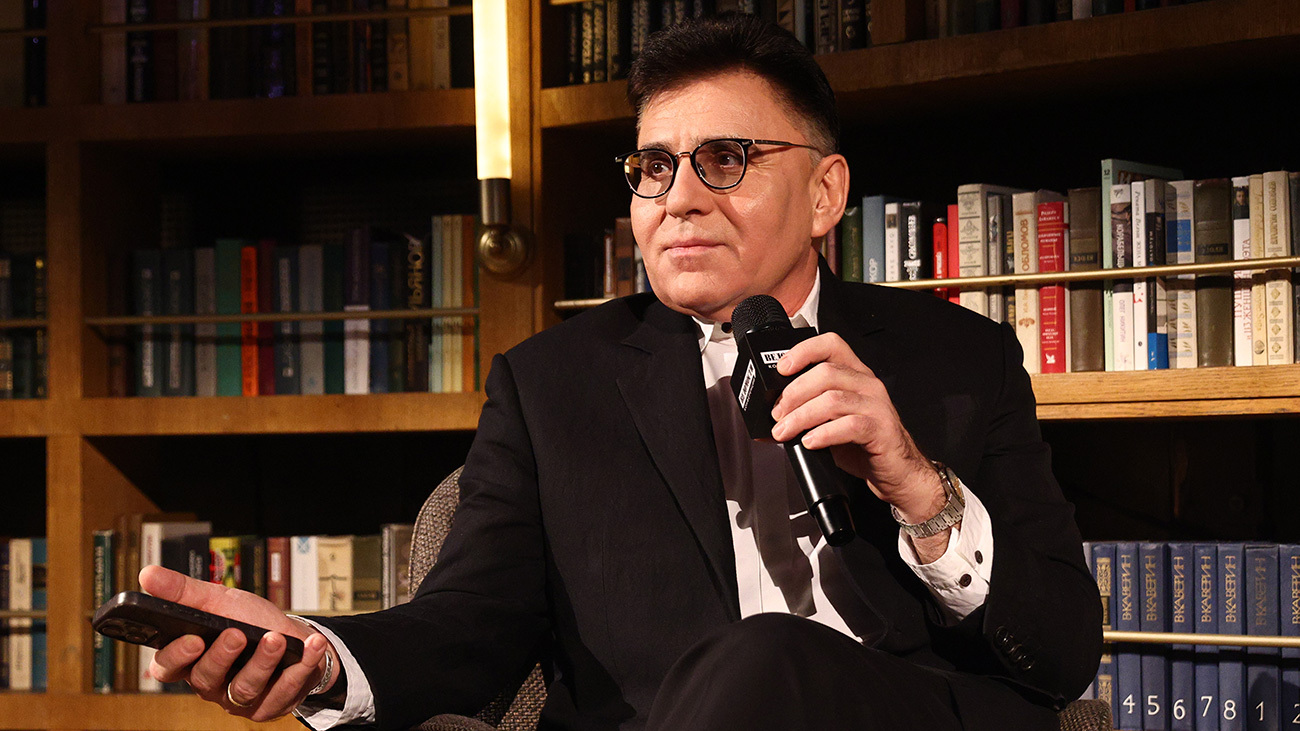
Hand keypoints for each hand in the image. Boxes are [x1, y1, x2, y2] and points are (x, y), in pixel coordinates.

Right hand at [140, 565, 335, 721]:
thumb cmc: (250, 620)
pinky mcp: (270, 706)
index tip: (193, 639)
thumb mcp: (218, 600)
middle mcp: (212, 684)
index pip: (168, 667)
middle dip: (223, 656)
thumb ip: (183, 592)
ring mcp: (240, 699)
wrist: (294, 637)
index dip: (177, 656)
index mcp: (191, 660)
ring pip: (245, 688)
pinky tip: (311, 646)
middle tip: (237, 633)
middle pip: (206, 679)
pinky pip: (284, 692)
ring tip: (277, 638)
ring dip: (263, 662)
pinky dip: (301, 666)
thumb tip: (146, 574)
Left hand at [769, 332, 944, 524]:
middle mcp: (867, 384)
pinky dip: (824, 434)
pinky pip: (850, 425)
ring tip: (785, 431)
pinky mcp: (881, 429)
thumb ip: (809, 411)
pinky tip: (811, 442)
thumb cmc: (863, 445)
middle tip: (778, 414)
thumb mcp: (831, 422)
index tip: (782, 368)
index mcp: (855, 375)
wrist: (896, 471)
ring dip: (802, 416)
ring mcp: (877, 406)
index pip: (831, 345)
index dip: (804, 351)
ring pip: (833, 399)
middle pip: (826, 373)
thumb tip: (773, 416)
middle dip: (794, 393)